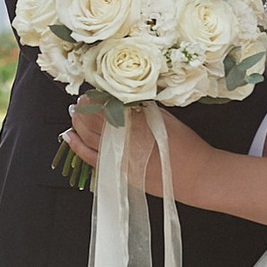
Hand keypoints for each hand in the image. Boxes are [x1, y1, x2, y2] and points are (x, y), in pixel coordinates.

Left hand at [62, 92, 179, 191]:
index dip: (95, 97)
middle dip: (84, 109)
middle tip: (81, 100)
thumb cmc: (186, 146)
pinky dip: (77, 147)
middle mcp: (122, 140)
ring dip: (77, 124)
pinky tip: (69, 136)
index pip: (105, 105)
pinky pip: (90, 159)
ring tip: (74, 114)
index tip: (91, 91)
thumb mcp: (164, 118)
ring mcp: (117, 158)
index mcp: (134, 123)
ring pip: (87, 138)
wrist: (196, 176)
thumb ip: (141, 108)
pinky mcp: (117, 173)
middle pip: (92, 120)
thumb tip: (122, 99)